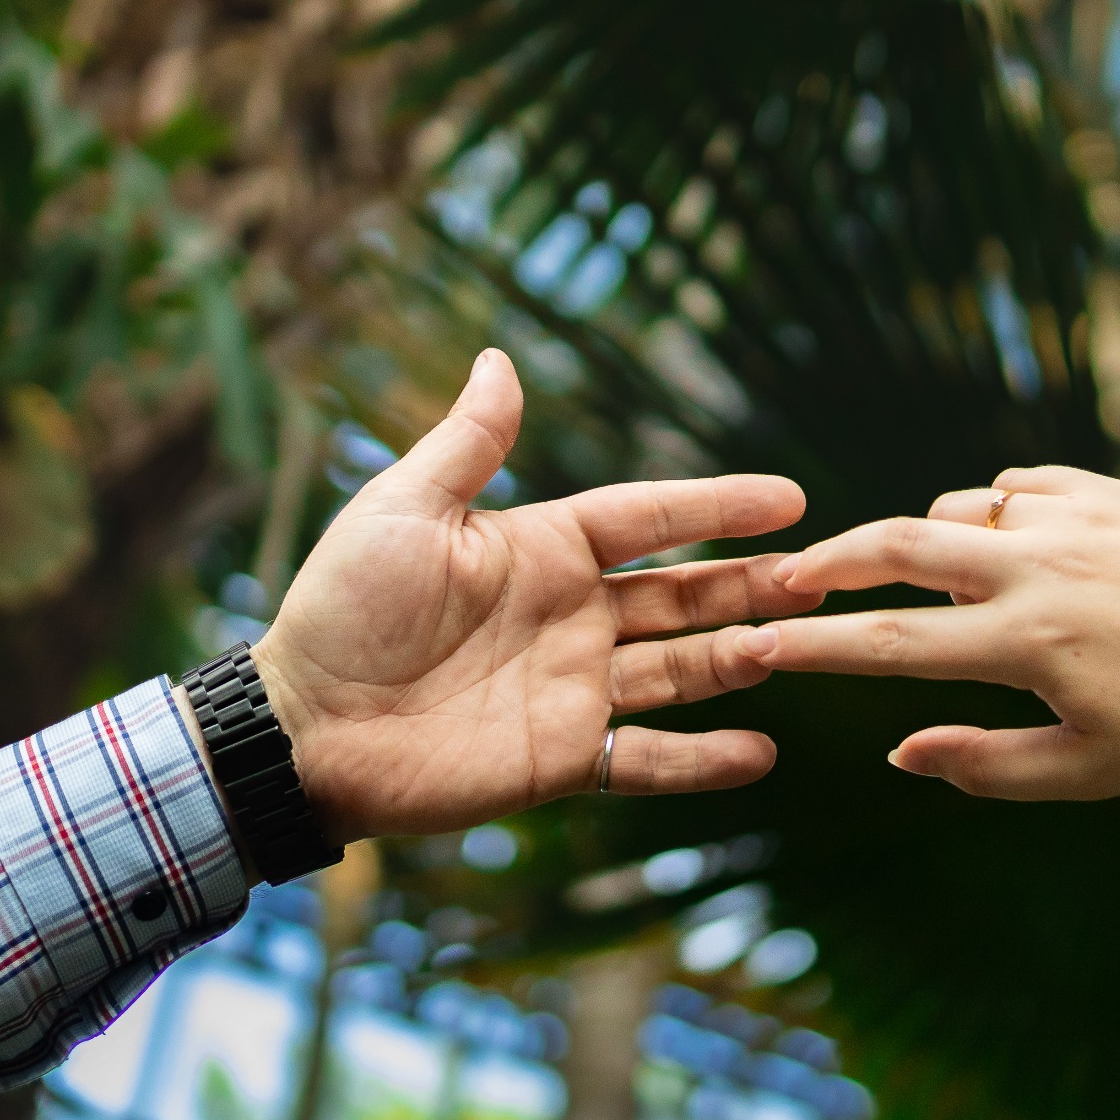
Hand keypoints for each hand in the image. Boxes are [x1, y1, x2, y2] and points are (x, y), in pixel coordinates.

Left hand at [248, 349, 818, 840]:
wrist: (301, 729)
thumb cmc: (340, 609)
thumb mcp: (401, 511)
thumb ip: (467, 445)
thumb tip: (499, 358)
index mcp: (543, 549)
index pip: (650, 519)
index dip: (717, 507)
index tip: (789, 497)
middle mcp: (573, 616)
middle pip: (685, 596)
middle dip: (751, 586)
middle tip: (819, 576)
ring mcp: (574, 688)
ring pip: (681, 671)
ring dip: (738, 659)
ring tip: (795, 648)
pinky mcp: (562, 757)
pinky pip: (646, 758)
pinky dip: (703, 760)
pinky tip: (761, 752)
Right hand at [737, 466, 1119, 798]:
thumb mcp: (1090, 772)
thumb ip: (986, 767)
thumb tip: (900, 751)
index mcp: (1029, 644)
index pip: (888, 644)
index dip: (811, 645)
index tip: (755, 642)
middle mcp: (1040, 567)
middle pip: (898, 545)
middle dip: (829, 562)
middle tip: (787, 581)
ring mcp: (1075, 518)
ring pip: (958, 509)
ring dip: (923, 543)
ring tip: (928, 587)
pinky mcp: (1110, 490)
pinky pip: (1018, 484)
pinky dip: (992, 510)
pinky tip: (1004, 545)